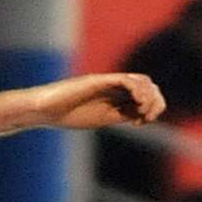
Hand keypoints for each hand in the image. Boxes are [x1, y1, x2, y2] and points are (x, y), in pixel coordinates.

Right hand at [28, 73, 165, 130]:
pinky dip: (137, 90)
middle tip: (146, 118)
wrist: (46, 110)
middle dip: (154, 102)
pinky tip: (136, 104)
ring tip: (142, 113)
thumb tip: (139, 117)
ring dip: (148, 97)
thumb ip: (120, 114)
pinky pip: (125, 80)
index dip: (152, 107)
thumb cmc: (68, 115)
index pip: (146, 94)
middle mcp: (115, 86)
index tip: (143, 122)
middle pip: (148, 85)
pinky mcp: (98, 80)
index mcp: (117, 96)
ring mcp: (107, 82)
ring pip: (141, 80)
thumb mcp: (102, 118)